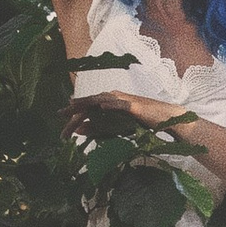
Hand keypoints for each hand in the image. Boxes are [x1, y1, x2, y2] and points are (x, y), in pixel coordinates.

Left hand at [70, 88, 187, 133]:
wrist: (166, 119)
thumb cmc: (142, 123)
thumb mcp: (116, 127)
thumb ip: (98, 128)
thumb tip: (78, 129)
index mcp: (109, 101)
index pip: (87, 106)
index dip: (73, 112)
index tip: (59, 119)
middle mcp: (114, 97)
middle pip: (90, 102)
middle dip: (74, 110)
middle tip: (59, 116)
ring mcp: (124, 100)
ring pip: (101, 101)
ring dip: (86, 105)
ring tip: (73, 108)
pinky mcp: (135, 106)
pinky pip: (120, 104)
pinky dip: (110, 105)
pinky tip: (100, 108)